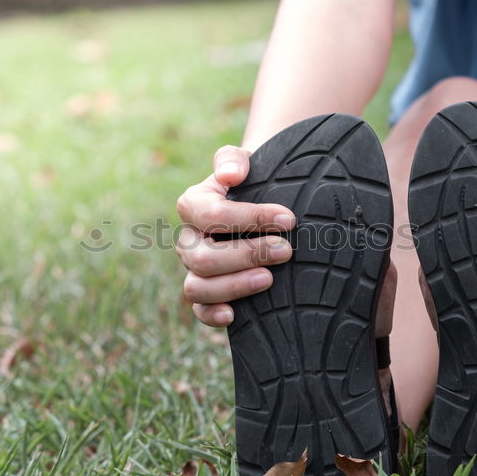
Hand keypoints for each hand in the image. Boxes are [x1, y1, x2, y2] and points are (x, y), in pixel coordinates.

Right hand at [175, 145, 295, 325]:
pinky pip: (198, 310)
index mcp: (193, 205)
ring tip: (269, 278)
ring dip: (233, 285)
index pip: (212, 215)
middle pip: (203, 256)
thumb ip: (232, 160)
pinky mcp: (206, 293)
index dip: (250, 218)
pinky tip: (234, 315)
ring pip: (197, 286)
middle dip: (247, 254)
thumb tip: (231, 174)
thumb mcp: (242, 163)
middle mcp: (188, 240)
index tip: (288, 219)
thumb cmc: (253, 182)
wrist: (259, 201)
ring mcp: (194, 269)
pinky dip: (212, 315)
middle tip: (285, 250)